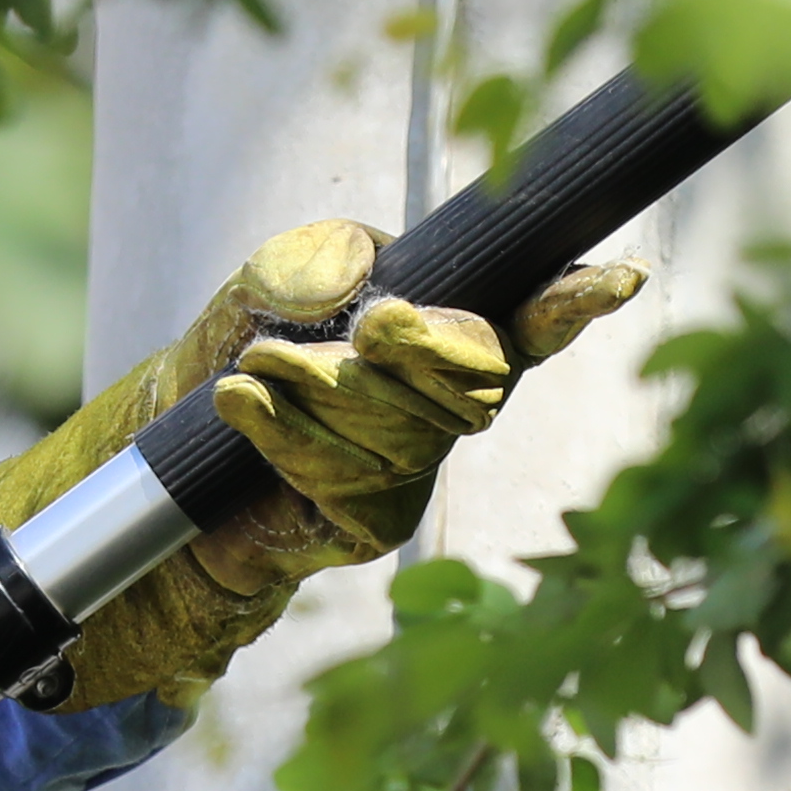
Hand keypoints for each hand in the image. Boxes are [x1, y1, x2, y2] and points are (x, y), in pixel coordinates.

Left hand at [0, 219, 649, 712]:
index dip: (570, 303)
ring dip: (324, 392)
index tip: (612, 280)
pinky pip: (347, 480)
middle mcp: (446, 402)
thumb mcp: (274, 284)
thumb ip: (320, 267)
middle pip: (472, 379)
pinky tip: (239, 405)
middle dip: (426, 351)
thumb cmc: (247, 347)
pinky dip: (286, 435)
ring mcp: (416, 468)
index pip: (526, 318)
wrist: (178, 452)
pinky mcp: (374, 523)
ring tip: (258, 363)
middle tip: (376, 324)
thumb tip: (360, 290)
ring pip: (401, 430)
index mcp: (442, 329)